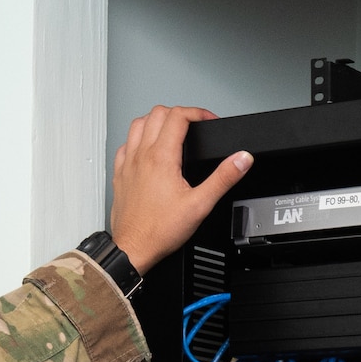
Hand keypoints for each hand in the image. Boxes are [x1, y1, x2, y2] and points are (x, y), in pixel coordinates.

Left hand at [110, 105, 252, 271]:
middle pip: (157, 113)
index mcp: (162, 158)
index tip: (207, 121)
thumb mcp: (201, 205)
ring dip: (156, 121)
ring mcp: (127, 163)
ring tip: (170, 130)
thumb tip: (241, 159)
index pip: (178, 116)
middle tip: (192, 125)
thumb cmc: (160, 230)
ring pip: (137, 124)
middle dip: (179, 114)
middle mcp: (141, 155)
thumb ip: (223, 178)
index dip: (197, 113)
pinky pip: (125, 144)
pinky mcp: (120, 173)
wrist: (134, 248)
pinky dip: (138, 139)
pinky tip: (146, 150)